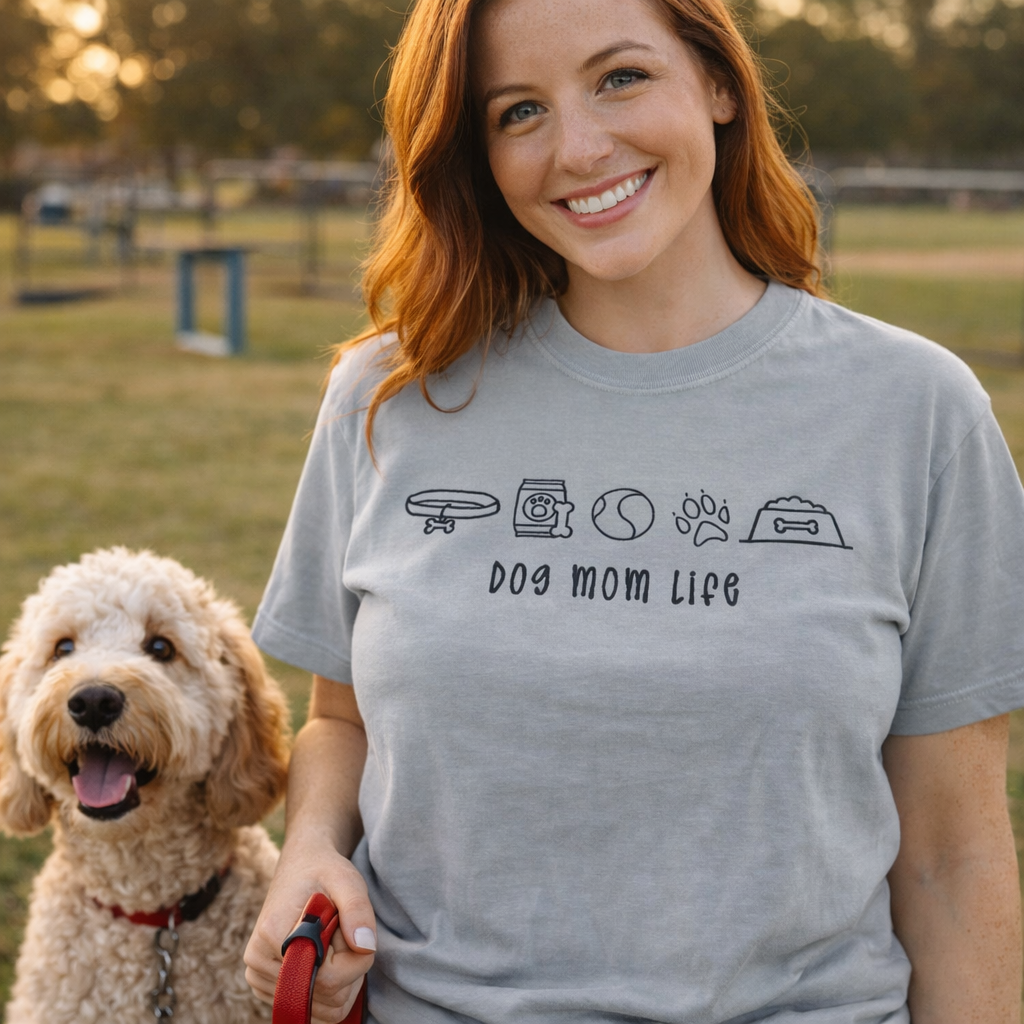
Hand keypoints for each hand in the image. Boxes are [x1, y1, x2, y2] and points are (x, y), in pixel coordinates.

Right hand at [245, 832, 375, 1023]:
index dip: (354, 959)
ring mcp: (259, 979)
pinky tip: (325, 955)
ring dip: (341, 978)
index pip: (326, 978)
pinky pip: (313, 1009)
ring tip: (332, 940)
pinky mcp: (267, 988)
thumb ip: (358, 909)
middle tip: (341, 930)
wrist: (302, 869)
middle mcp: (257, 963)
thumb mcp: (347, 880)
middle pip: (325, 996)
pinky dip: (331, 988)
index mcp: (272, 936)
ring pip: (322, 1008)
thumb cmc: (324, 873)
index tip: (353, 929)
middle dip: (348, 966)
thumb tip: (365, 946)